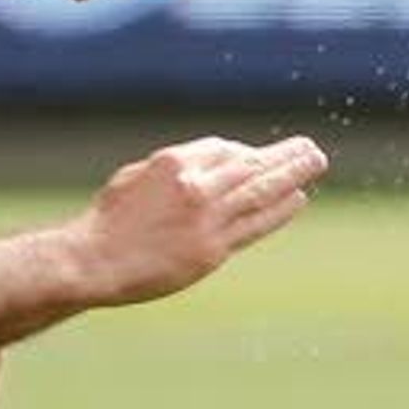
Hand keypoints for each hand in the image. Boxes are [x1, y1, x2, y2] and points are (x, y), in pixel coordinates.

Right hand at [66, 134, 326, 307]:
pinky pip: (254, 225)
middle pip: (249, 164)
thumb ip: (171, 169)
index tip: (258, 157)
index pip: (222, 149)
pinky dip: (279, 211)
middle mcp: (195, 185)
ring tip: (314, 163)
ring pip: (260, 191)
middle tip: (309, 148)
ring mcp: (206, 218)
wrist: (94, 261)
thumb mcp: (134, 178)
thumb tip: (202, 166)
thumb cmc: (107, 221)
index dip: (245, 152)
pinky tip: (297, 199)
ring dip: (292, 175)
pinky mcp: (212, 249)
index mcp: (172, 162)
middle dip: (282, 155)